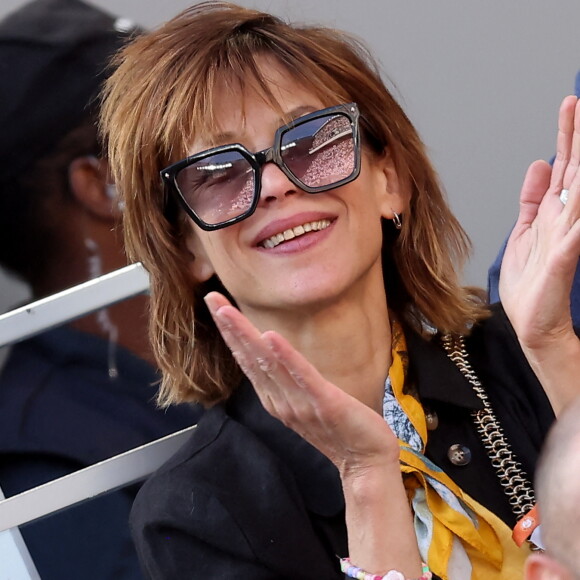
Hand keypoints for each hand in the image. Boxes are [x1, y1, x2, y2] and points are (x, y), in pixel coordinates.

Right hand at [204, 292, 399, 475]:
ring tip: (228, 311)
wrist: (365, 461)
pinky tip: (271, 336)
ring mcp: (300, 403)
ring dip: (246, 335)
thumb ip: (288, 380)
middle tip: (211, 297)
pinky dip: (285, 357)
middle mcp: (280, 400)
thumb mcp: (305, 402)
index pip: (247, 360)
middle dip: (229, 327)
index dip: (230, 332)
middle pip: (250, 358)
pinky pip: (302, 377)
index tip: (216, 304)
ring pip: (267, 364)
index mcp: (275, 398)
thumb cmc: (337, 428)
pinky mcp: (324, 403)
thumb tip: (276, 354)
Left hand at [500, 96, 579, 348]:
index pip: (565, 166)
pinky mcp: (564, 257)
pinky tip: (578, 192)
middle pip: (575, 169)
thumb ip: (533, 199)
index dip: (567, 135)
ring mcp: (568, 235)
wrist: (533, 321)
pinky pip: (574, 232)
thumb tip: (540, 162)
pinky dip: (577, 215)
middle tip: (577, 102)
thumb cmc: (531, 282)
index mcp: (554, 212)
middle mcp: (565, 218)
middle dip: (577, 137)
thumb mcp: (525, 231)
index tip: (571, 105)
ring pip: (579, 192)